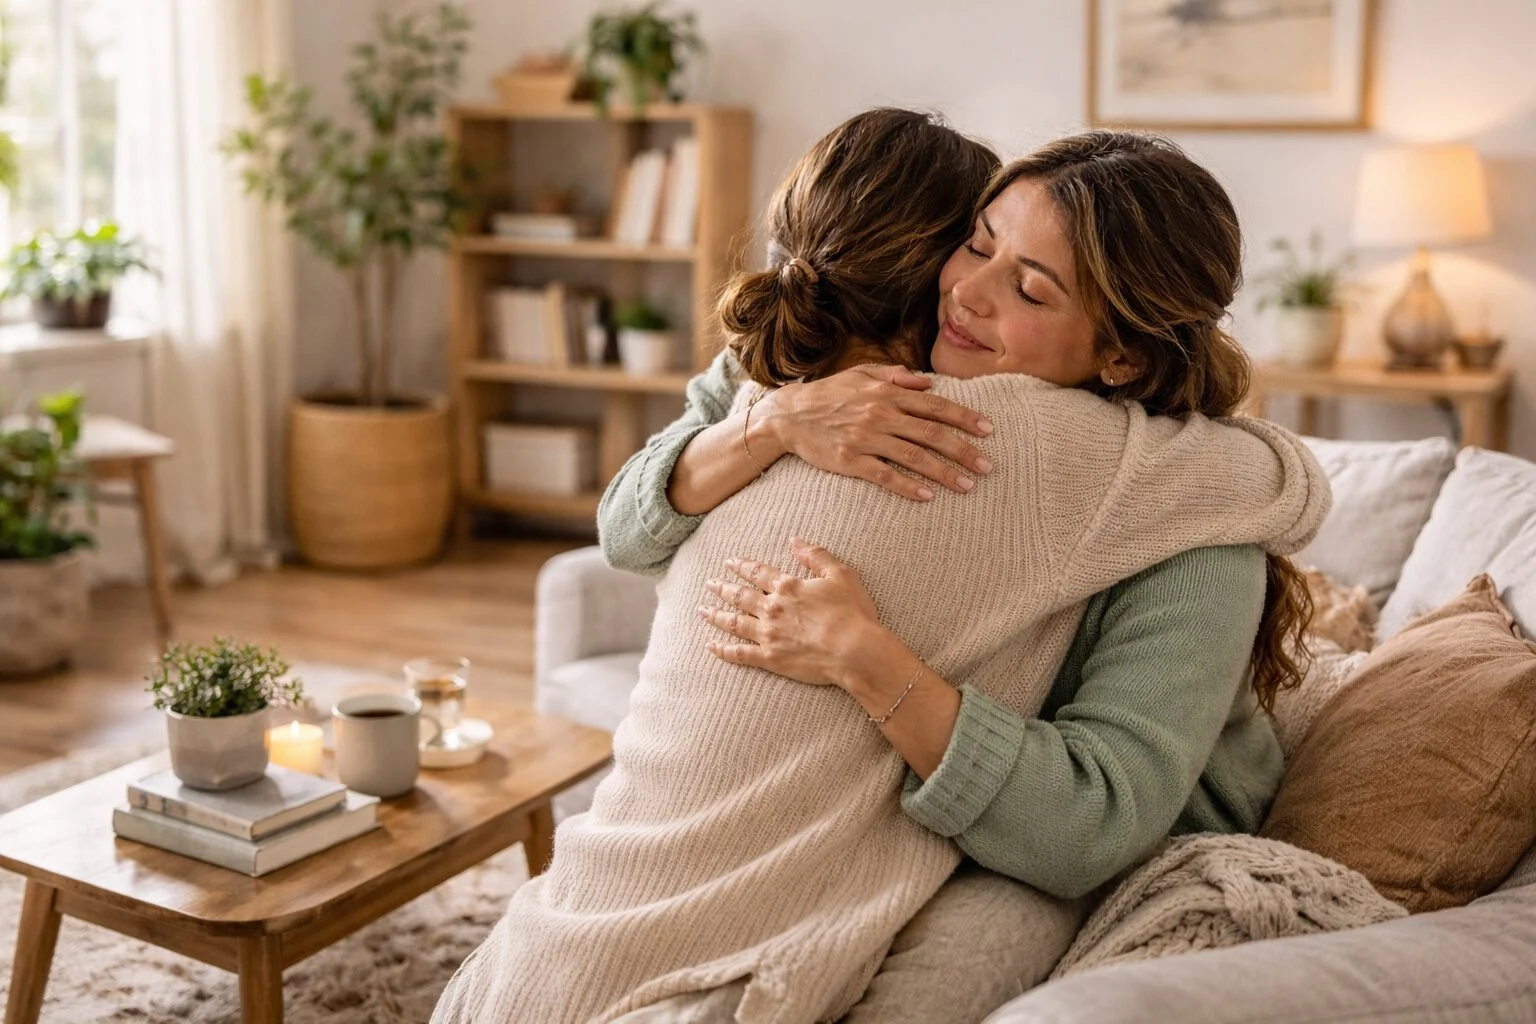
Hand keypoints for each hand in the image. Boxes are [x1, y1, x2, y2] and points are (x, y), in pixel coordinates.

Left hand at [698, 538, 889, 688]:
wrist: (854, 651)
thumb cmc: (852, 613)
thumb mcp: (840, 575)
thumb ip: (816, 555)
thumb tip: (795, 540)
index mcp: (788, 587)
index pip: (758, 573)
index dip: (742, 566)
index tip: (729, 562)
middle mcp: (772, 608)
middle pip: (740, 596)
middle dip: (723, 588)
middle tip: (709, 584)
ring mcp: (768, 634)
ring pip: (734, 622)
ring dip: (716, 615)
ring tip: (702, 610)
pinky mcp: (770, 658)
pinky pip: (740, 653)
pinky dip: (723, 650)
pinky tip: (711, 646)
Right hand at [755, 364, 993, 501]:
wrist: (788, 415)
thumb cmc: (828, 394)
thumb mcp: (861, 374)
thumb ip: (896, 376)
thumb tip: (929, 382)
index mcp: (887, 392)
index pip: (935, 405)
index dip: (965, 418)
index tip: (988, 431)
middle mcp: (881, 413)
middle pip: (932, 433)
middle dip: (964, 450)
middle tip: (988, 466)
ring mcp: (866, 438)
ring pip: (914, 456)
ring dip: (944, 472)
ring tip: (968, 485)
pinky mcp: (850, 460)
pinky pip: (884, 475)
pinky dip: (907, 486)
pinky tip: (926, 496)